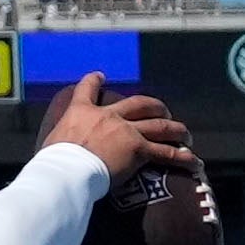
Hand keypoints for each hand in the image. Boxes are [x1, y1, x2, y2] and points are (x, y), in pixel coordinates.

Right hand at [39, 73, 195, 183]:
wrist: (68, 169)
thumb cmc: (54, 160)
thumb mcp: (51, 142)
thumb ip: (60, 141)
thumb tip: (53, 155)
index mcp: (83, 112)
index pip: (86, 89)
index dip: (94, 80)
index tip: (100, 76)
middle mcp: (109, 116)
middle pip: (140, 104)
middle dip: (155, 107)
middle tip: (163, 112)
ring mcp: (127, 132)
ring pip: (160, 126)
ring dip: (176, 130)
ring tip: (185, 136)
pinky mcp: (139, 150)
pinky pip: (166, 154)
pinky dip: (182, 158)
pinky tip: (193, 162)